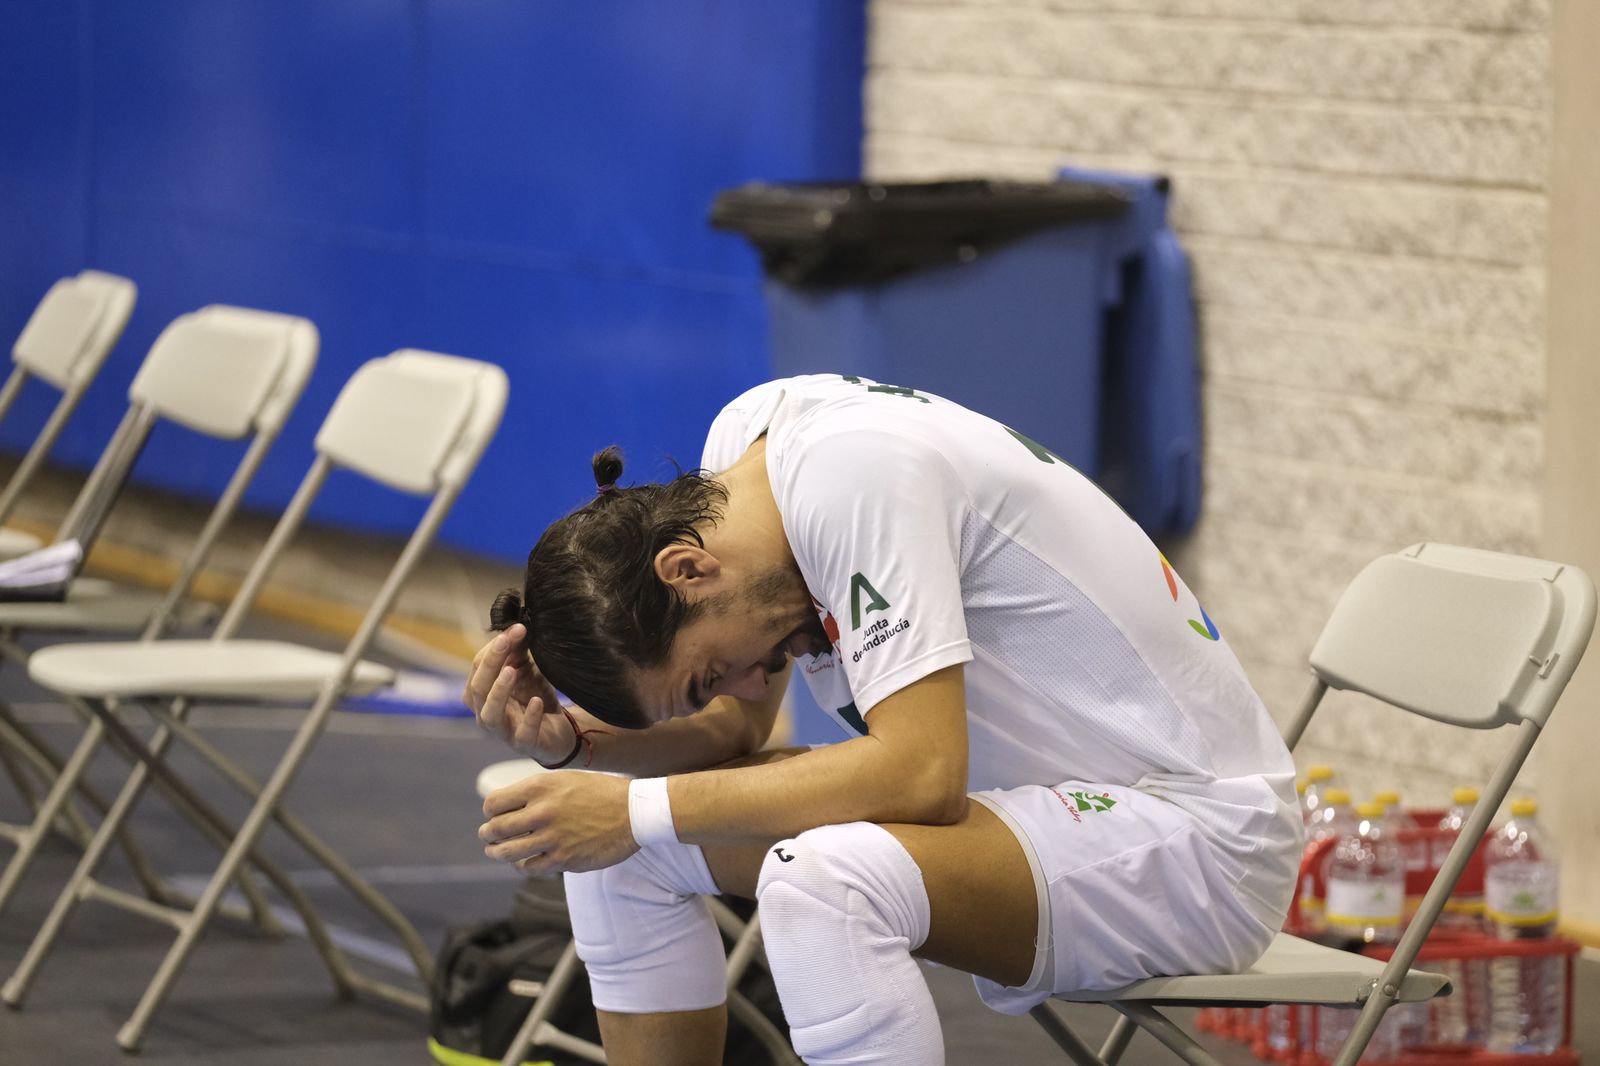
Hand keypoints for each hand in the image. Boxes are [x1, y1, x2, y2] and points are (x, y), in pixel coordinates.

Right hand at [463, 623, 573, 761]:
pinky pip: (523, 735)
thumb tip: (515, 627)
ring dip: (498, 691)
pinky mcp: (525, 745)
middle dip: (491, 663)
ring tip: (510, 671)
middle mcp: (485, 714)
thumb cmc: (535, 698)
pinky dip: (529, 718)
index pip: (477, 668)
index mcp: (480, 694)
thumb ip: (517, 652)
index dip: (493, 647)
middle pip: (478, 689)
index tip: (516, 628)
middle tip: (505, 641)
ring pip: (490, 715)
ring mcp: (503, 733)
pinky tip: (536, 702)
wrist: (560, 731)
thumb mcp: (526, 671)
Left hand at [478, 770, 638, 874]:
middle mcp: (542, 812)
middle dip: (488, 834)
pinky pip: (529, 867)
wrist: (634, 812)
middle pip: (495, 829)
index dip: (490, 812)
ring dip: (497, 853)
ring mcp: (552, 838)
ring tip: (497, 851)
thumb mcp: (565, 780)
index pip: (493, 804)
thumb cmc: (601, 793)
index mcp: (540, 787)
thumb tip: (508, 807)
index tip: (495, 816)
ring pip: (506, 852)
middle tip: (489, 836)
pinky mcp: (563, 859)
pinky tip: (524, 861)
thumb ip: (537, 792)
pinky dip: (521, 865)